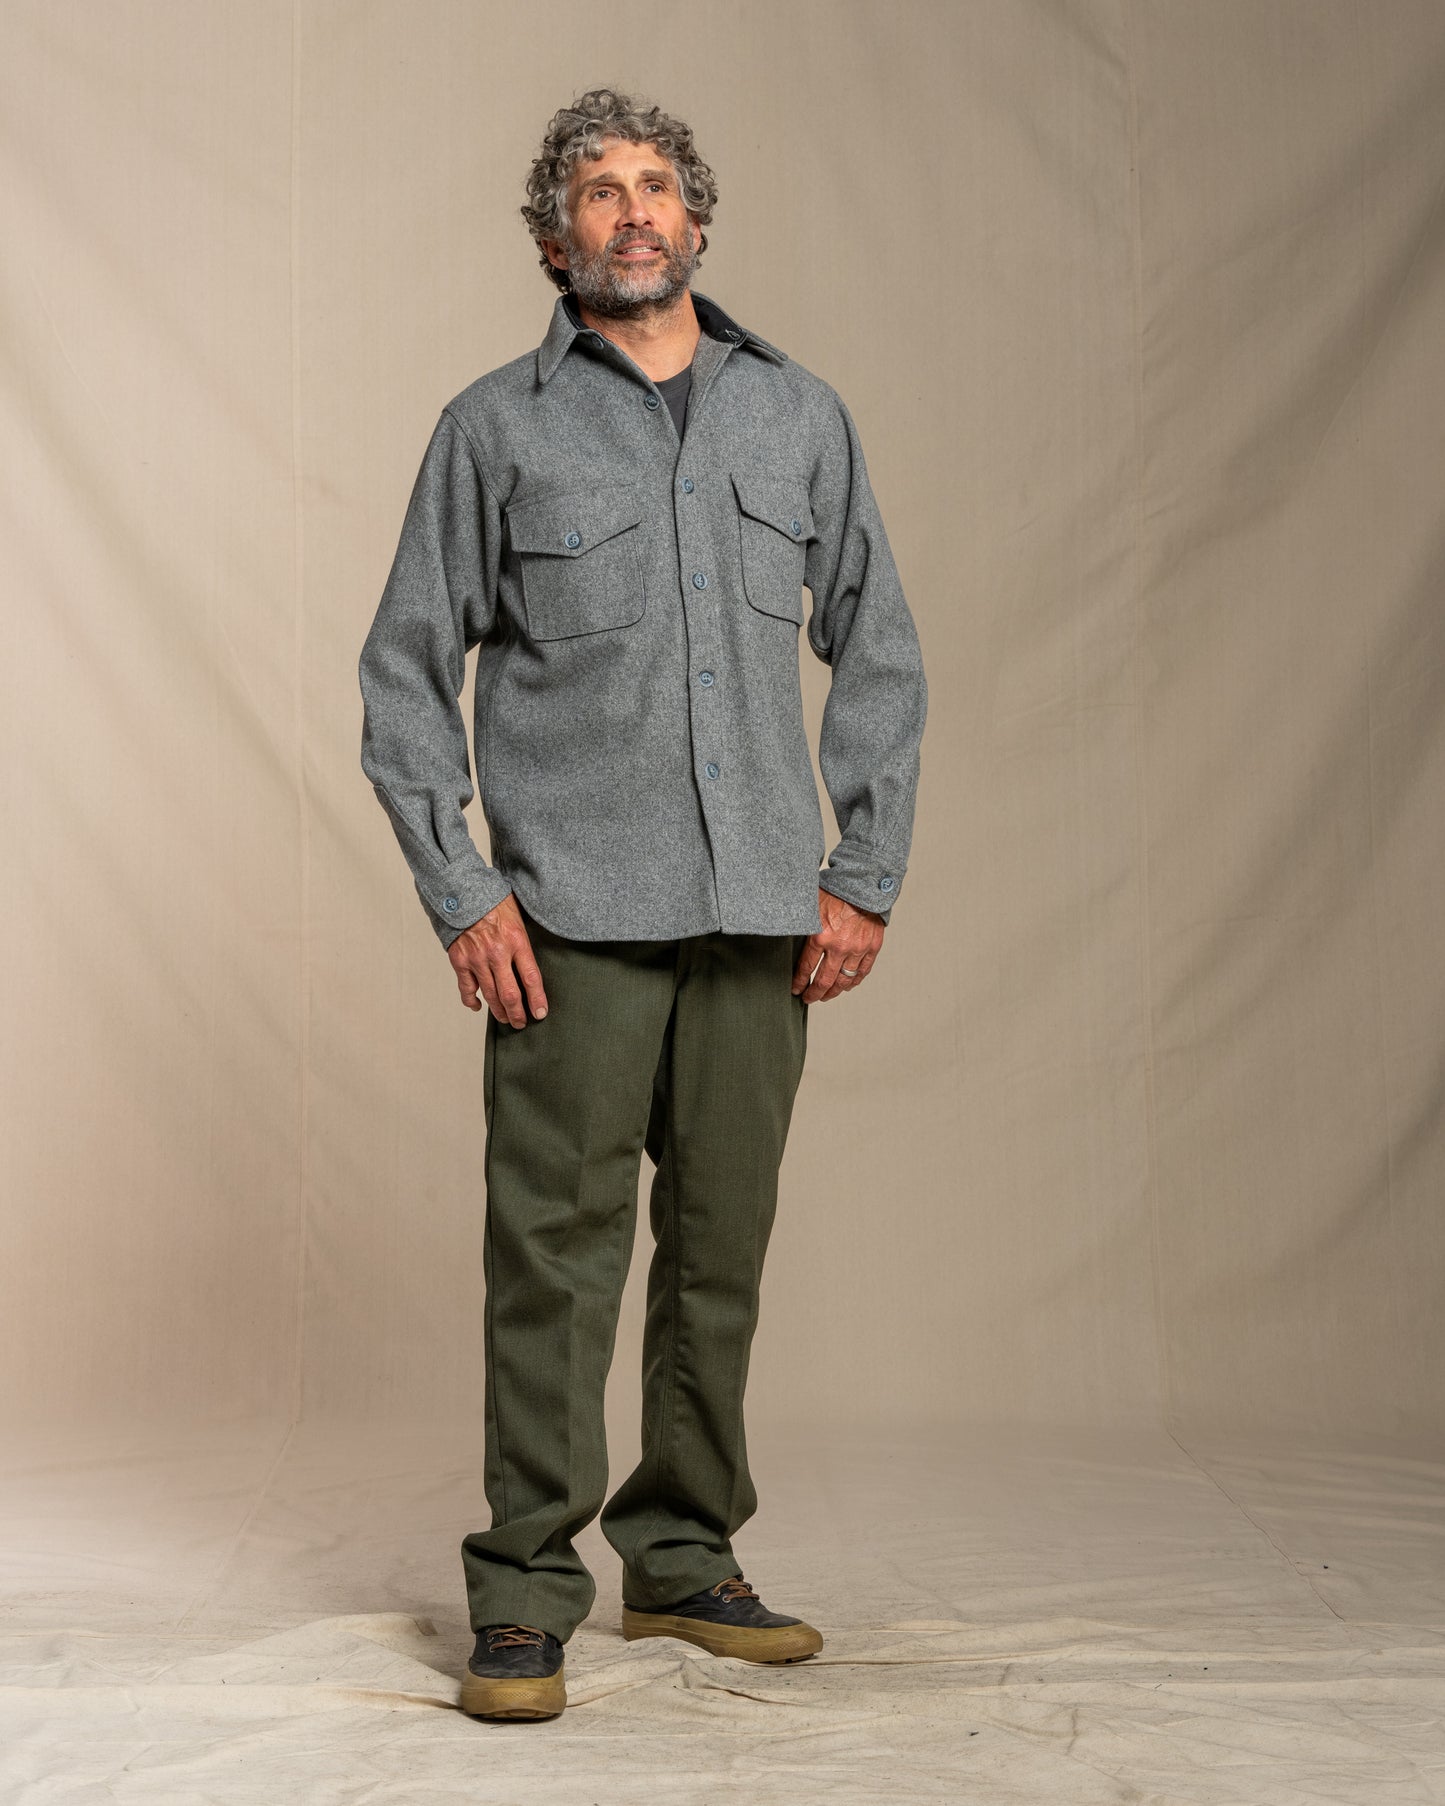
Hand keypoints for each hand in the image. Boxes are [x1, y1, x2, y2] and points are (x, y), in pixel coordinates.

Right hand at [446, 893, 548, 1026]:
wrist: (462, 890)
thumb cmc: (493, 900)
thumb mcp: (518, 915)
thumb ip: (524, 940)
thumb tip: (533, 962)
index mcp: (516, 940)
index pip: (531, 978)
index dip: (537, 1000)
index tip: (540, 1013)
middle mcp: (497, 952)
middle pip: (510, 993)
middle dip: (518, 1013)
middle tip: (522, 1023)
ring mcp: (476, 958)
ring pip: (490, 995)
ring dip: (499, 1011)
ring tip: (506, 1019)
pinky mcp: (460, 960)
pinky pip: (467, 988)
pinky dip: (472, 1001)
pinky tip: (479, 1006)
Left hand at [791, 888, 885, 1002]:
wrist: (864, 883)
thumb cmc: (836, 890)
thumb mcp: (810, 903)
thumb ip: (801, 921)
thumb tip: (781, 926)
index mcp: (820, 936)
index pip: (805, 969)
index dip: (799, 982)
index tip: (796, 990)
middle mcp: (839, 947)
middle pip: (824, 981)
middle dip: (814, 993)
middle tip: (808, 998)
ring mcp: (857, 949)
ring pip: (844, 980)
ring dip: (833, 991)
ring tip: (826, 995)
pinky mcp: (872, 947)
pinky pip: (862, 972)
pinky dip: (853, 981)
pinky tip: (846, 985)